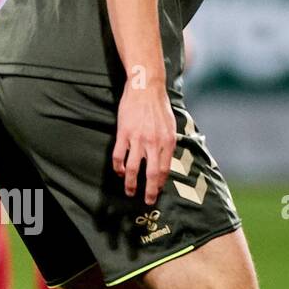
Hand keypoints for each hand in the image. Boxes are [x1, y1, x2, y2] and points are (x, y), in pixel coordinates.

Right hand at [112, 75, 176, 205]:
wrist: (146, 88)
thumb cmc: (160, 107)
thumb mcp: (172, 126)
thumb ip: (169, 143)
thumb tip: (167, 161)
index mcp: (168, 141)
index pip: (165, 169)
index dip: (160, 183)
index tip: (157, 191)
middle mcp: (154, 142)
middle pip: (151, 173)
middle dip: (148, 190)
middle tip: (146, 201)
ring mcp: (138, 138)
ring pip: (132, 168)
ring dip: (130, 183)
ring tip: (129, 191)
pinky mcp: (123, 133)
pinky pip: (118, 156)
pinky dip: (117, 167)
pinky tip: (118, 172)